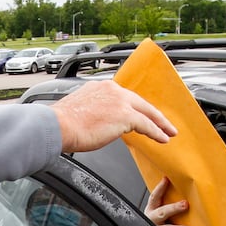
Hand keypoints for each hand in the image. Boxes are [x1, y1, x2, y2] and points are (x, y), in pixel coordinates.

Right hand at [51, 81, 174, 151]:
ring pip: (147, 112)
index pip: (124, 97)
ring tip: (168, 132)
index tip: (142, 114)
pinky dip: (157, 132)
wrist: (58, 125)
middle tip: (164, 122)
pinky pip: (147, 125)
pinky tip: (163, 138)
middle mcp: (112, 90)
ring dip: (160, 124)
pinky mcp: (125, 115)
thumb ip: (94, 111)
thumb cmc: (62, 123)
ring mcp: (120, 102)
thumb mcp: (80, 109)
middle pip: (140, 102)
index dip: (135, 107)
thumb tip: (99, 122)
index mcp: (101, 87)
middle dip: (154, 114)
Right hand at [145, 177, 190, 225]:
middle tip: (185, 204)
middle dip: (173, 208)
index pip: (154, 197)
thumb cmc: (158, 222)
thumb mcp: (158, 211)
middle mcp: (152, 220)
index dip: (159, 188)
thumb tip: (179, 187)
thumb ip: (166, 204)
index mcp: (151, 210)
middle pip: (162, 213)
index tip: (166, 179)